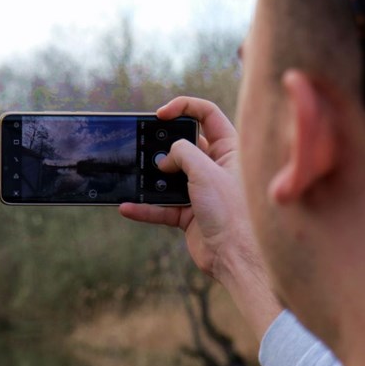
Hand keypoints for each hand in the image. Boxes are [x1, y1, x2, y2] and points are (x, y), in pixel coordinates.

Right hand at [120, 97, 279, 334]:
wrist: (236, 258)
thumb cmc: (232, 210)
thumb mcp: (205, 171)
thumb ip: (182, 153)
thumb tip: (164, 158)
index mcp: (230, 149)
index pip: (207, 115)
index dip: (184, 108)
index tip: (161, 115)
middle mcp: (216, 167)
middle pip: (184, 146)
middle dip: (163, 147)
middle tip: (146, 148)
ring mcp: (202, 191)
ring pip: (170, 178)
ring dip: (150, 179)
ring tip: (133, 177)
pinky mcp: (190, 215)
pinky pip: (162, 207)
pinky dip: (145, 208)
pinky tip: (128, 207)